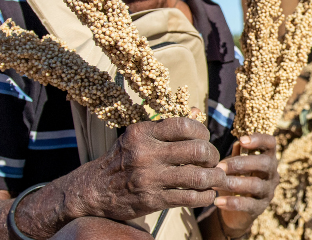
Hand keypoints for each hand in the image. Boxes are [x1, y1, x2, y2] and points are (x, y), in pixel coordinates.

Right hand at [68, 117, 226, 220]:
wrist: (94, 190)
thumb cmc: (122, 160)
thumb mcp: (137, 137)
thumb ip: (166, 127)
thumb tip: (196, 111)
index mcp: (143, 133)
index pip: (185, 126)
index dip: (203, 132)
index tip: (204, 140)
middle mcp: (146, 154)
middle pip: (198, 150)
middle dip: (213, 156)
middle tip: (213, 161)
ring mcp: (150, 178)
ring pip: (198, 177)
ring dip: (215, 178)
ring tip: (216, 178)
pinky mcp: (152, 200)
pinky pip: (190, 198)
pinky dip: (205, 196)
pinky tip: (207, 194)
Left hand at [213, 134, 279, 237]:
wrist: (236, 211)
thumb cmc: (236, 179)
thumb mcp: (235, 166)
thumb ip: (237, 154)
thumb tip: (237, 143)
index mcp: (267, 158)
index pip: (270, 144)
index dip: (259, 140)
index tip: (242, 140)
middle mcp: (272, 173)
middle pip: (264, 163)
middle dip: (241, 163)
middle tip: (220, 167)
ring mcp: (268, 191)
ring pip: (256, 185)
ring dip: (234, 183)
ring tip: (215, 184)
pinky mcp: (261, 208)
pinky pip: (248, 205)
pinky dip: (232, 203)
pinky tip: (218, 201)